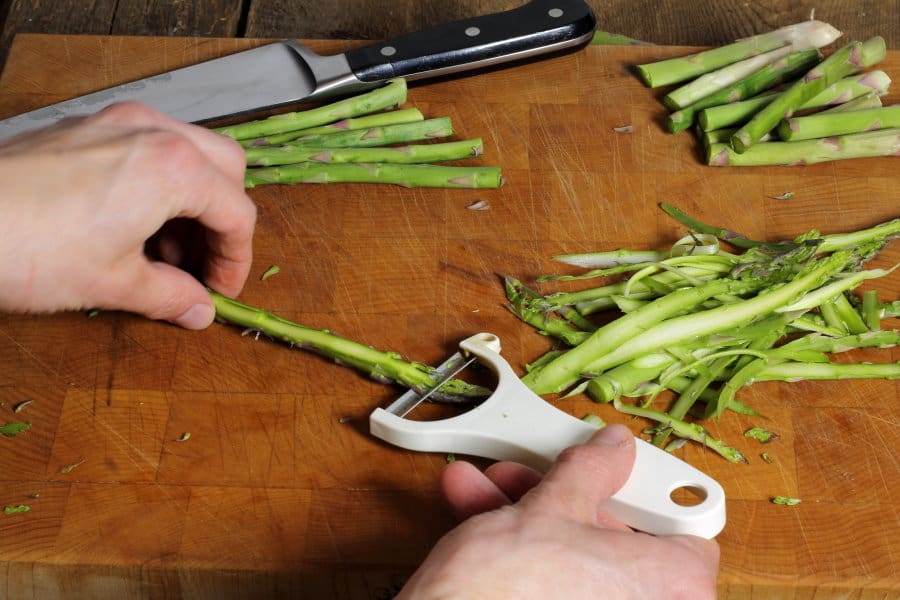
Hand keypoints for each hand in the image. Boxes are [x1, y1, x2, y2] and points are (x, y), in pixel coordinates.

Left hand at [0, 102, 255, 328]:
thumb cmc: (27, 248)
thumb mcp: (113, 284)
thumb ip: (170, 296)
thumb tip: (197, 309)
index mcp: (174, 169)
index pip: (237, 213)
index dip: (236, 259)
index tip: (221, 289)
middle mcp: (153, 132)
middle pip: (225, 170)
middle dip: (222, 221)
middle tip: (202, 265)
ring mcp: (116, 123)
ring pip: (188, 152)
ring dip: (191, 202)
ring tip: (164, 253)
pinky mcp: (85, 128)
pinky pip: (146, 148)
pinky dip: (158, 185)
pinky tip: (131, 226)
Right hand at [399, 424, 719, 598]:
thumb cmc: (505, 590)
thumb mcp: (550, 507)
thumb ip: (590, 472)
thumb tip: (612, 450)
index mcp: (672, 584)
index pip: (682, 531)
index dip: (639, 495)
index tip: (610, 474)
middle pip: (617, 540)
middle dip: (563, 500)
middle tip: (533, 476)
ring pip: (576, 560)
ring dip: (526, 518)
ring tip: (488, 491)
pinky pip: (555, 585)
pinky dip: (519, 555)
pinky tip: (477, 519)